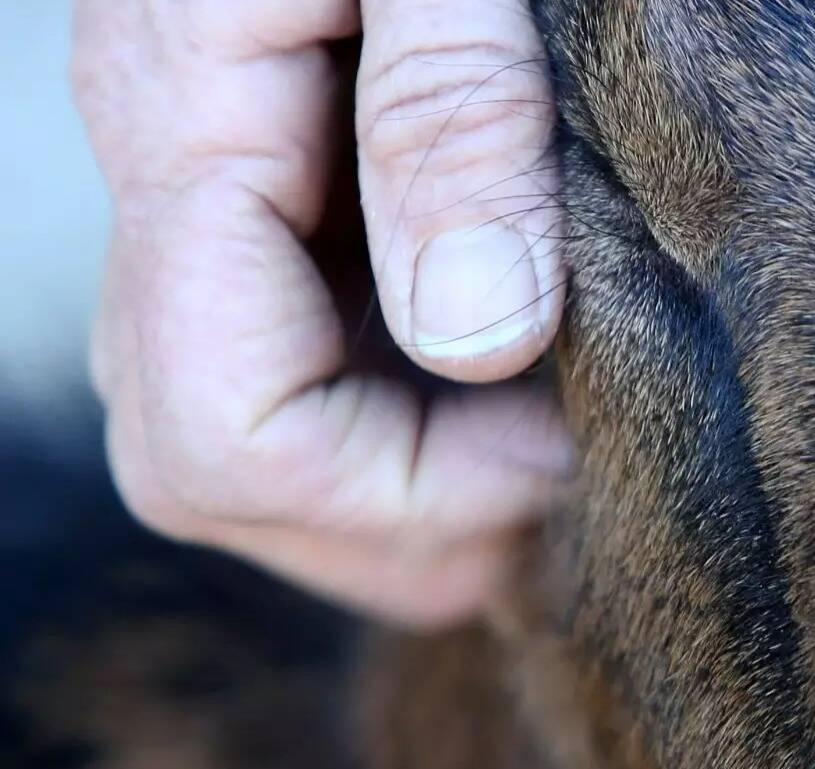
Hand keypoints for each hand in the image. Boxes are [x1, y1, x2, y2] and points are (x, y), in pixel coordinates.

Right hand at [73, 0, 567, 625]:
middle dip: (399, 525)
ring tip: (554, 458)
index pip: (230, 433)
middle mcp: (162, 191)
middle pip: (210, 473)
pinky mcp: (261, 219)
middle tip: (570, 485)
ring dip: (402, 503)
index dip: (405, 487)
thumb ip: (455, 116)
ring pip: (240, 453)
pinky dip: (406, 442)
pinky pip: (291, 387)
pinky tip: (518, 408)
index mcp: (183, 120)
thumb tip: (478, 333)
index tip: (564, 434)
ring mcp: (200, 214)